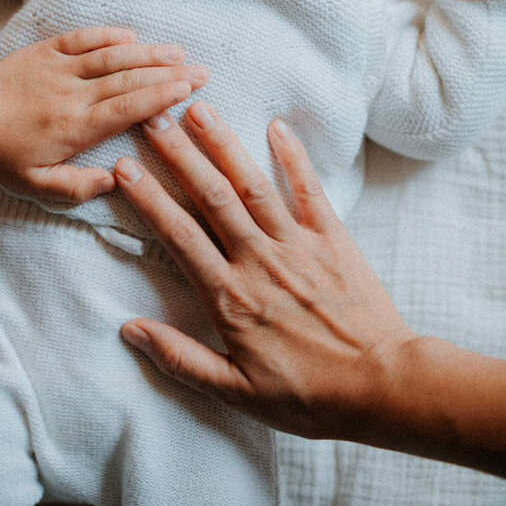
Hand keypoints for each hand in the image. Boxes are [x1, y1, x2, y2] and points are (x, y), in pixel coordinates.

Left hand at [0, 28, 207, 203]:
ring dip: (148, 53)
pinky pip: (82, 39)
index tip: (189, 91)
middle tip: (200, 71)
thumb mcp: (35, 184)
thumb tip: (115, 181)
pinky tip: (131, 36)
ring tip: (177, 53)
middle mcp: (74, 95)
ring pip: (112, 57)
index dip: (162, 98)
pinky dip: (108, 35)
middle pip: (130, 80)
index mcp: (76, 127)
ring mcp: (60, 69)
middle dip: (169, 75)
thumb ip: (77, 187)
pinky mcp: (46, 51)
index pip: (128, 108)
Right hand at [113, 103, 414, 441]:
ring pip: (252, 185)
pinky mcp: (333, 239)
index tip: (123, 167)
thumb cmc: (308, 396)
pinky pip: (310, 190)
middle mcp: (259, 261)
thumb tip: (129, 330)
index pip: (178, 236)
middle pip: (210, 197)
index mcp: (230, 297)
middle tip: (153, 117)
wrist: (382, 387)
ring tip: (200, 108)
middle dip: (178, 154)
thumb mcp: (235, 392)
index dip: (149, 199)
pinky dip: (294, 156)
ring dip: (224, 144)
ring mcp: (298, 245)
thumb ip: (180, 358)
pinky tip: (277, 126)